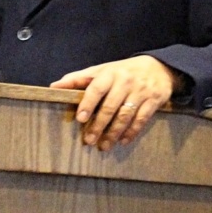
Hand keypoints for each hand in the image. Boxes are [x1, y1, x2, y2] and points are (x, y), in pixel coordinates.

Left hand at [51, 56, 176, 150]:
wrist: (158, 67)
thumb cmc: (122, 71)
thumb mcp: (101, 70)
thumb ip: (78, 79)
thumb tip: (53, 87)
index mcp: (109, 74)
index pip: (96, 88)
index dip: (88, 103)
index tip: (80, 119)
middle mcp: (125, 82)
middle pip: (110, 106)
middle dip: (99, 125)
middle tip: (89, 140)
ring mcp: (141, 91)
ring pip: (126, 115)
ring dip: (114, 133)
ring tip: (104, 146)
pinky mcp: (154, 100)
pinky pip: (142, 119)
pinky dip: (132, 132)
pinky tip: (123, 141)